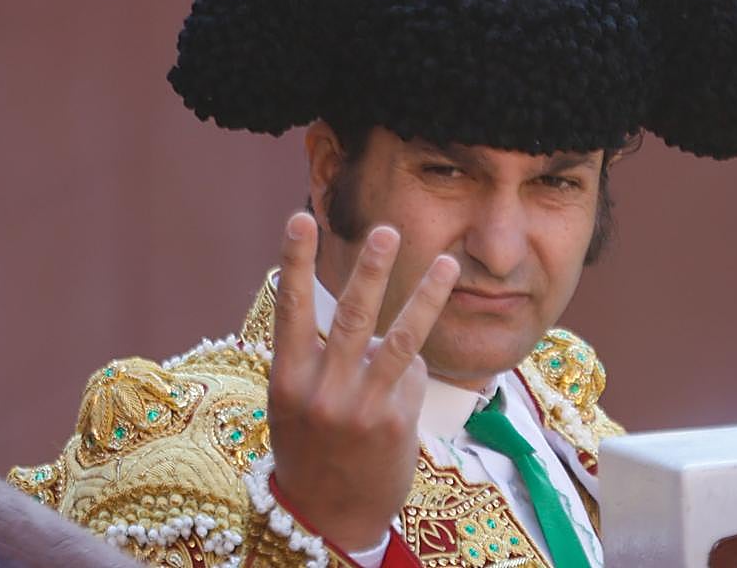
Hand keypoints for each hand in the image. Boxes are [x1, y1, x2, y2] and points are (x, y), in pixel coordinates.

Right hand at [267, 212, 459, 550]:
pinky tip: (402, 386)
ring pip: (399, 339)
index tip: (300, 218)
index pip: (290, 308)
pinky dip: (413, 371)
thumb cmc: (312, 447)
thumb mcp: (296, 403)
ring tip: (448, 262)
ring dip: (426, 296)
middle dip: (372, 269)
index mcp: (288, 377)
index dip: (294, 261)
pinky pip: (412, 376)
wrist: (326, 518)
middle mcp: (321, 388)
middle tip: (389, 230)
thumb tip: (375, 323)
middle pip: (351, 316)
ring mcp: (359, 406)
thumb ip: (321, 359)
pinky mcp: (393, 422)